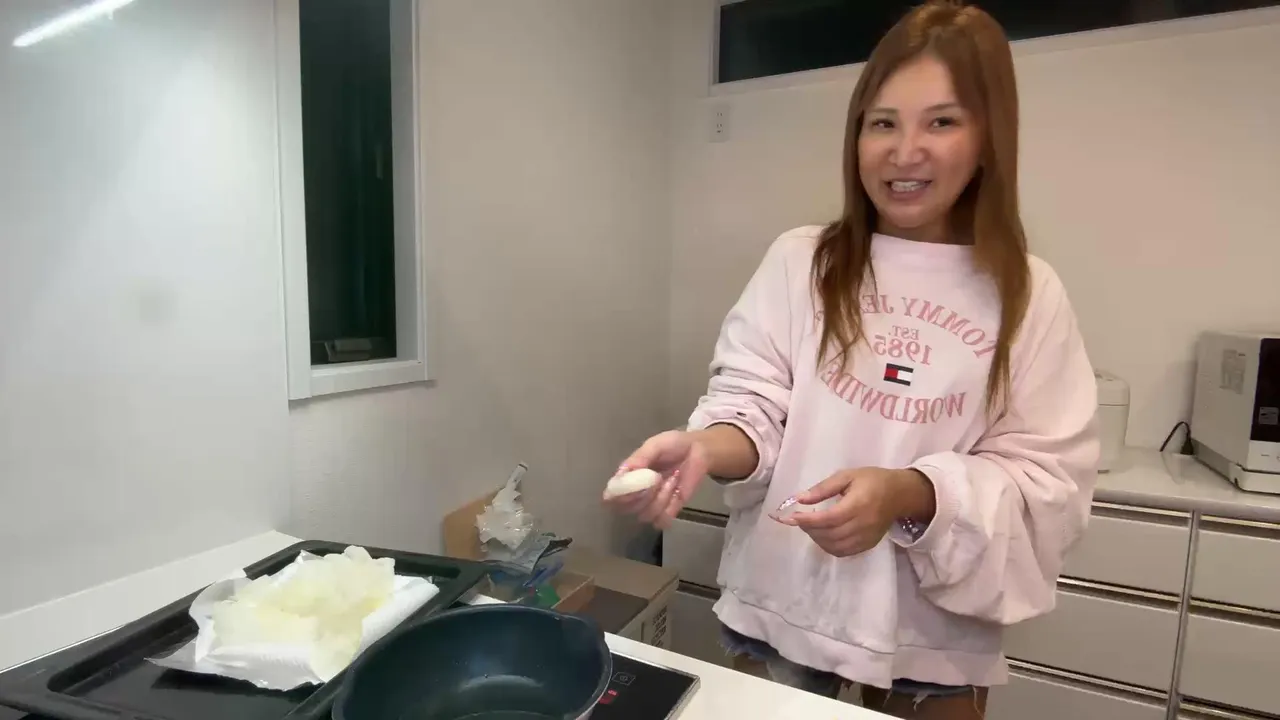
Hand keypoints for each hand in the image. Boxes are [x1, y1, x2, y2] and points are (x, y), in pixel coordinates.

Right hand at [603, 431, 707, 529]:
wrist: (698, 451)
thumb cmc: (673, 445)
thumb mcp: (655, 445)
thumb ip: (639, 458)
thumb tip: (621, 473)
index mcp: (627, 477)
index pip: (612, 496)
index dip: (620, 495)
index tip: (635, 484)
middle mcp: (636, 494)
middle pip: (627, 509)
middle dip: (643, 495)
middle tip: (658, 477)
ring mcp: (652, 504)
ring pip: (645, 516)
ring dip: (660, 499)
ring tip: (672, 480)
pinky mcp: (669, 511)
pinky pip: (661, 522)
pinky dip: (670, 509)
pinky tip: (677, 493)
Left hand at [778, 467, 933, 557]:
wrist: (900, 494)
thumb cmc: (872, 480)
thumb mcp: (847, 476)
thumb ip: (823, 488)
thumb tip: (800, 499)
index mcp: (858, 504)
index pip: (829, 518)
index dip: (808, 520)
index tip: (792, 517)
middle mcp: (863, 524)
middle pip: (830, 534)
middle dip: (809, 529)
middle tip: (799, 520)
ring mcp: (866, 537)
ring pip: (835, 546)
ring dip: (817, 539)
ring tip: (810, 527)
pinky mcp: (868, 545)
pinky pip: (844, 552)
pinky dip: (829, 546)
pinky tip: (823, 536)